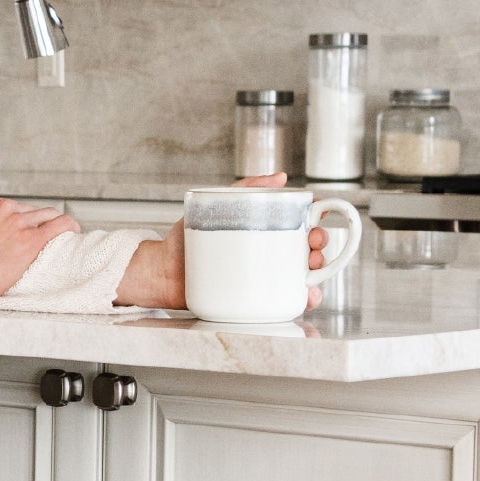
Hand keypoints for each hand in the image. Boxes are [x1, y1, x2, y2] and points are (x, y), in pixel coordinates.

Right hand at [0, 194, 81, 310]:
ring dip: (50, 223)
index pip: (6, 206)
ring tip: (55, 235)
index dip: (12, 219)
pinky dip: (68, 226)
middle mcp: (1, 208)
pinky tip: (72, 232)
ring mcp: (17, 223)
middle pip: (26, 210)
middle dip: (30, 222)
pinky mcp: (30, 240)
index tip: (14, 230)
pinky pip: (59, 225)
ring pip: (45, 214)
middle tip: (31, 237)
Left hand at [113, 173, 327, 311]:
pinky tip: (304, 298)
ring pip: (299, 279)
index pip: (299, 227)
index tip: (317, 222)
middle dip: (319, 251)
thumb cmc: (186, 238)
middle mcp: (265, 256)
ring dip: (316, 278)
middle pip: (305, 253)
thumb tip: (279, 178)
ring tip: (312, 276)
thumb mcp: (214, 204)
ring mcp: (259, 279)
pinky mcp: (249, 300)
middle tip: (313, 249)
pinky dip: (298, 301)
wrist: (160, 271)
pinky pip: (279, 302)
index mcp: (263, 233)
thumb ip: (245, 187)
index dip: (317, 225)